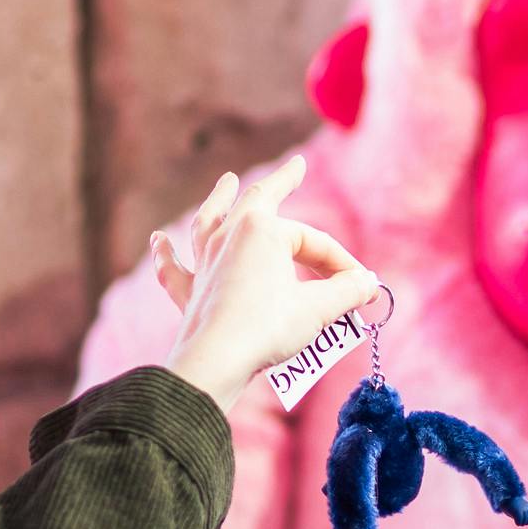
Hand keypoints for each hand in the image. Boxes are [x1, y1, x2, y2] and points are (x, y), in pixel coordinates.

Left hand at [158, 157, 377, 411]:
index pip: (314, 242)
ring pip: (210, 220)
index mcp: (263, 229)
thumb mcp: (318, 309)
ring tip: (226, 181)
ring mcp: (205, 261)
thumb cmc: (267, 329)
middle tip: (295, 166)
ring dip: (219, 198)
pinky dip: (166, 254)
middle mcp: (229, 234)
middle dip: (280, 182)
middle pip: (259, 201)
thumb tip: (368, 284)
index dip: (341, 264)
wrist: (217, 362)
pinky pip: (175, 267)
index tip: (362, 288)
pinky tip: (158, 241)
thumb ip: (346, 292)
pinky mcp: (190, 291)